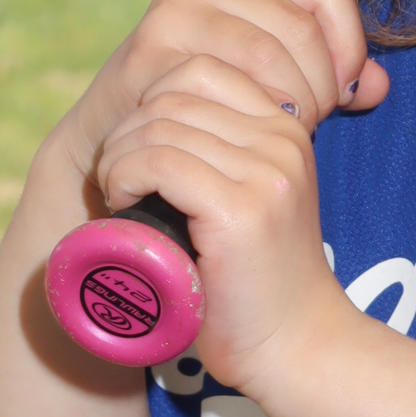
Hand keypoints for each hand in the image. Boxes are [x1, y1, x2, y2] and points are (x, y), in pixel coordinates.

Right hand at [58, 0, 389, 184]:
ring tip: (284, 132)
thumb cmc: (211, 103)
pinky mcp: (149, 53)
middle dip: (321, 86)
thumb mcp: (276, 77)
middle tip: (312, 124)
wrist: (122, 134)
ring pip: (268, 55)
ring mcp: (173, 11)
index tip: (345, 94)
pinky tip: (252, 136)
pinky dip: (252, 116)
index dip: (350, 47)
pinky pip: (226, 84)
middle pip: (302, 27)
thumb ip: (332, 75)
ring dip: (291, 103)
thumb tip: (381, 86)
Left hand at [91, 48, 348, 390]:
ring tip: (119, 194)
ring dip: (119, 156)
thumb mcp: (251, 197)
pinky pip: (160, 162)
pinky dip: (125, 177)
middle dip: (128, 130)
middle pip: (174, 92)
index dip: (152, 102)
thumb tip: (152, 113)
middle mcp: (283, 139)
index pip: (201, 70)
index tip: (140, 151)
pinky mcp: (243, 210)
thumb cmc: (256, 281)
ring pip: (159, 124)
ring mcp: (266, 173)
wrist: (297, 347)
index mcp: (286, 128)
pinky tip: (124, 203)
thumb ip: (223, 152)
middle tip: (117, 179)